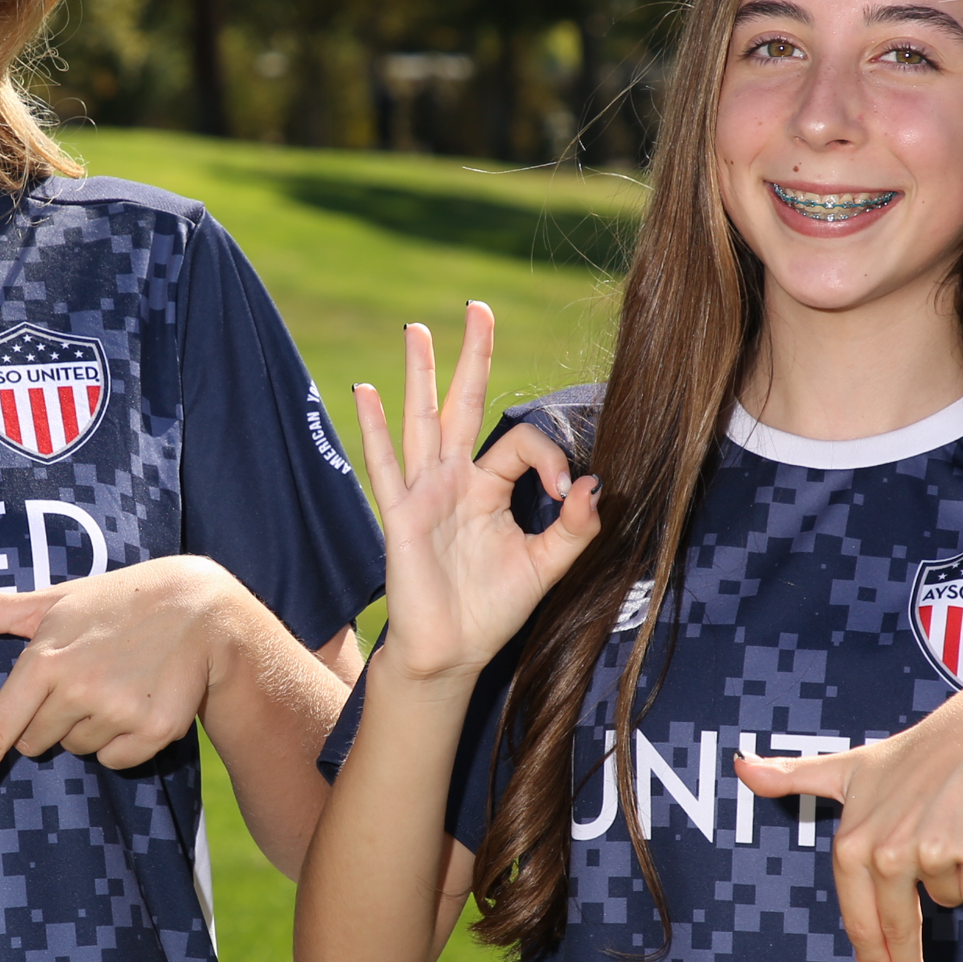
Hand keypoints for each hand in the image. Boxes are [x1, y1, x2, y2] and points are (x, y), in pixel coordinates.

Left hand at [0, 557, 241, 827]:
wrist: (200, 607)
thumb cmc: (116, 603)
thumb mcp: (53, 601)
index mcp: (43, 660)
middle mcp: (76, 689)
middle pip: (36, 743)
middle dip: (51, 720)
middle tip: (87, 675)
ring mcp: (117, 712)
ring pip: (79, 750)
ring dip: (92, 727)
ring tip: (120, 680)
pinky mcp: (153, 731)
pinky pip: (116, 761)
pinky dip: (124, 742)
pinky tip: (143, 700)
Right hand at [351, 302, 600, 685]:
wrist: (451, 653)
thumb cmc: (492, 610)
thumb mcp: (546, 566)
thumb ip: (575, 529)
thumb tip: (596, 485)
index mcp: (488, 487)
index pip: (519, 443)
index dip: (550, 457)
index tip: (567, 493)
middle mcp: (454, 481)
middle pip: (464, 405)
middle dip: (472, 356)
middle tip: (479, 308)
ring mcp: (424, 494)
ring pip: (422, 421)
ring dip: (420, 375)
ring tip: (416, 330)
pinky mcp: (401, 515)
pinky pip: (387, 465)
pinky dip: (375, 428)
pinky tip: (366, 390)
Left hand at [735, 684, 962, 961]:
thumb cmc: (921, 754)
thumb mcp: (852, 766)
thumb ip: (796, 776)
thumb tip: (741, 766)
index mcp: (853, 840)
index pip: (858, 915)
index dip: (869, 956)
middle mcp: (887, 851)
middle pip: (896, 927)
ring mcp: (930, 852)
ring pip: (948, 900)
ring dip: (954, 877)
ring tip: (955, 828)